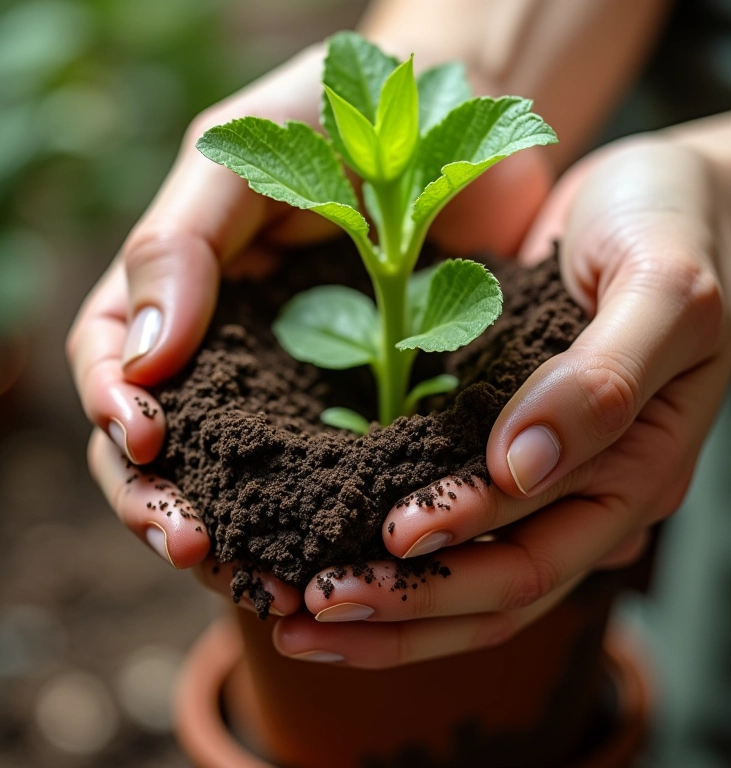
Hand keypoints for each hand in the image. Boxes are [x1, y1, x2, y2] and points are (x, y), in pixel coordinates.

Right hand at [67, 40, 550, 614]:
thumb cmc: (341, 119)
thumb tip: (142, 358)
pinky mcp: (368, 405)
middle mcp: (231, 350)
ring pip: (243, 479)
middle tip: (189, 544)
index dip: (116, 410)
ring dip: (238, 536)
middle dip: (164, 501)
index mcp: (183, 292)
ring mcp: (296, 384)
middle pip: (167, 447)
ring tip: (256, 577)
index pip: (115, 364)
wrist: (456, 131)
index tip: (146, 440)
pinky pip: (333, 476)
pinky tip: (328, 554)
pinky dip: (320, 522)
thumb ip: (183, 243)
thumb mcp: (249, 152)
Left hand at [273, 138, 730, 667]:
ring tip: (291, 616)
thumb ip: (606, 379)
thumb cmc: (674, 230)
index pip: (538, 548)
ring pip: (464, 571)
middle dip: (401, 608)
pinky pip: (446, 509)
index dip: (457, 556)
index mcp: (635, 473)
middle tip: (303, 615)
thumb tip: (522, 467)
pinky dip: (387, 547)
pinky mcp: (500, 441)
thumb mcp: (663, 289)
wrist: (662, 198)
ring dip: (384, 604)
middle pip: (492, 587)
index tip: (382, 542)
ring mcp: (544, 476)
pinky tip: (322, 544)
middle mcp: (585, 493)